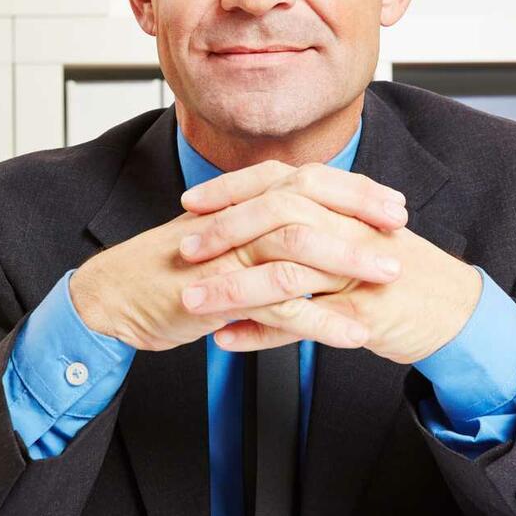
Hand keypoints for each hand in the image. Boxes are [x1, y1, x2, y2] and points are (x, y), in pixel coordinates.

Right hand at [68, 164, 410, 353]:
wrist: (115, 296)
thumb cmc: (170, 272)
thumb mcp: (222, 241)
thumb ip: (260, 231)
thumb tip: (310, 230)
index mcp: (241, 203)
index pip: (305, 181)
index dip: (353, 190)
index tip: (392, 204)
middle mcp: (236, 219)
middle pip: (307, 201)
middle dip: (361, 215)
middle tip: (400, 231)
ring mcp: (226, 254)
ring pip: (297, 245)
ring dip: (349, 261)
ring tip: (388, 277)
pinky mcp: (218, 293)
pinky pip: (276, 304)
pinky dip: (319, 321)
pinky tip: (351, 334)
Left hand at [177, 160, 481, 362]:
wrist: (455, 312)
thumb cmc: (398, 275)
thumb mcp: (354, 236)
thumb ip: (312, 221)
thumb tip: (260, 214)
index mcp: (344, 205)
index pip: (280, 181)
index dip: (232, 189)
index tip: (191, 201)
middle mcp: (350, 229)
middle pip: (279, 216)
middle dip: (224, 232)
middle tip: (184, 248)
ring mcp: (358, 271)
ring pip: (285, 271)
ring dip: (233, 287)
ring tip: (192, 300)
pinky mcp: (363, 313)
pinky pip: (303, 323)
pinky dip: (261, 333)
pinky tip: (226, 339)